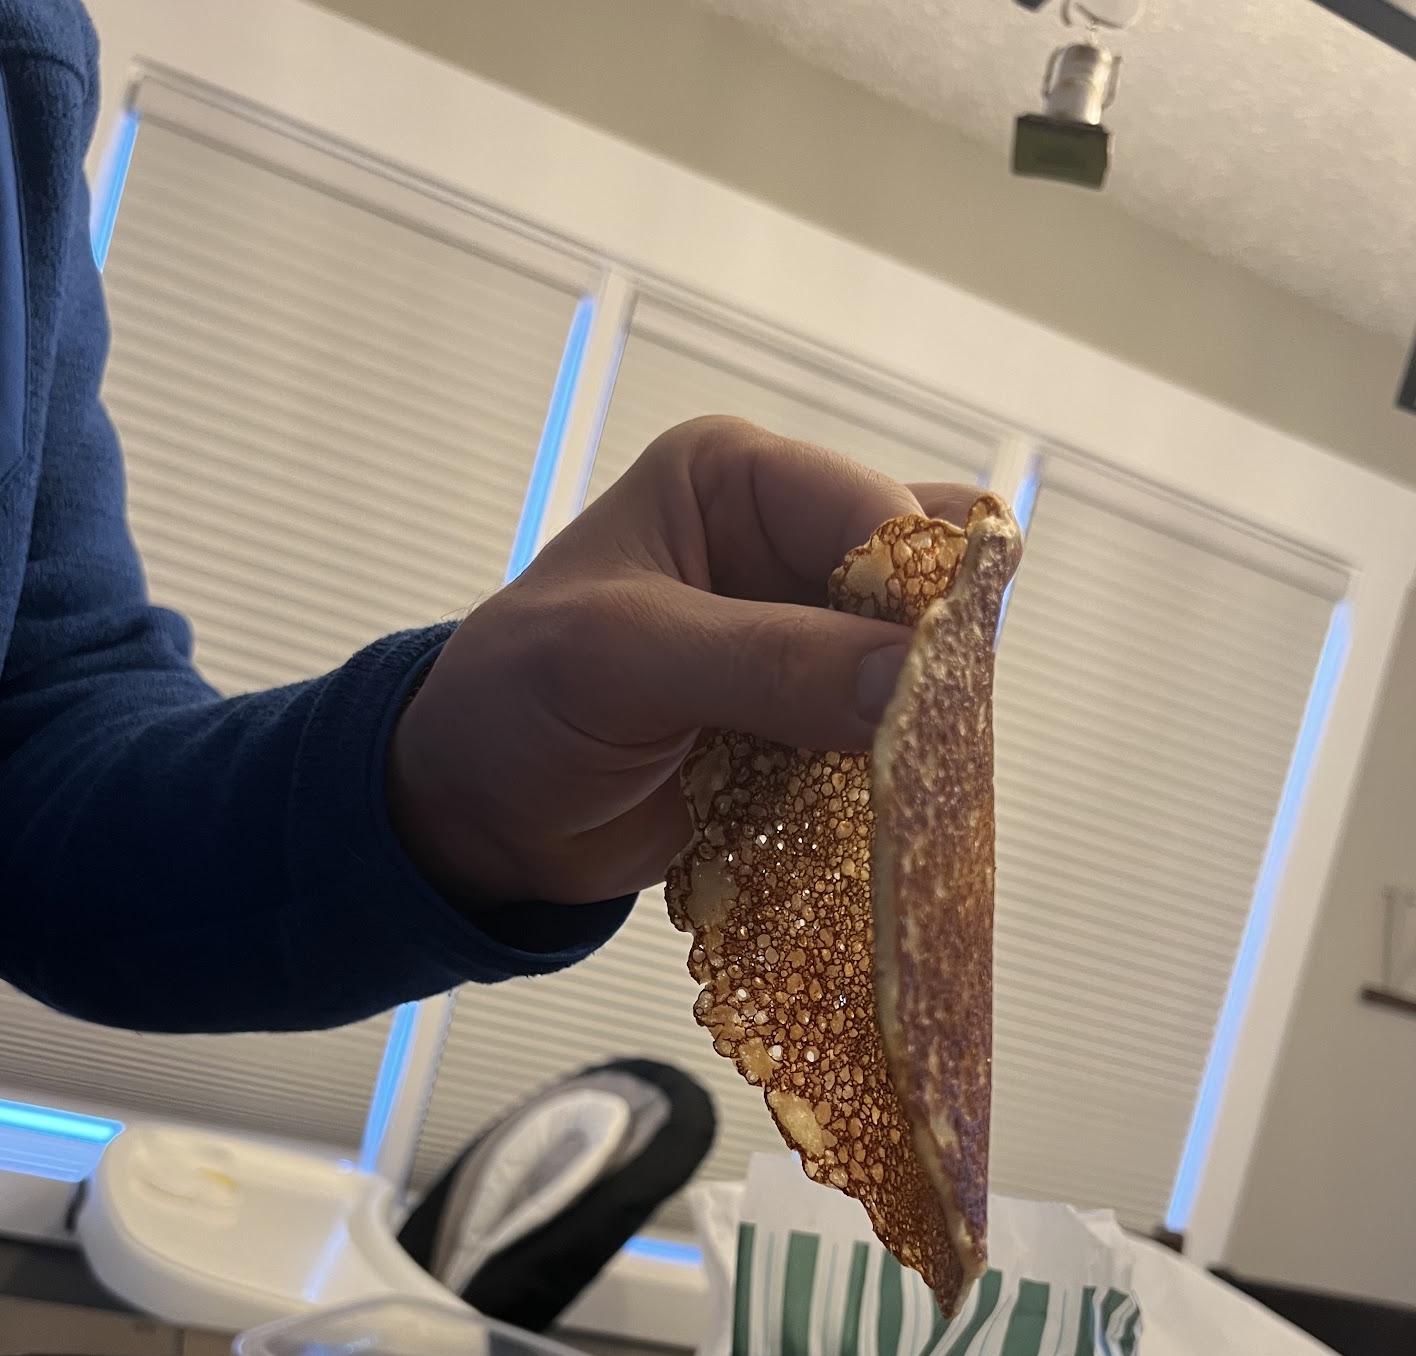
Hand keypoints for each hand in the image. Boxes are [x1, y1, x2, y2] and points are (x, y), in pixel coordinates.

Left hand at [386, 415, 980, 908]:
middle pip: (921, 588)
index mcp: (736, 480)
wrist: (482, 814)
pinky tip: (890, 812)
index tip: (930, 687)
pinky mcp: (813, 724)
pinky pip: (893, 743)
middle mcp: (785, 546)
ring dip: (923, 731)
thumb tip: (915, 686)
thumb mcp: (622, 662)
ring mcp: (807, 641)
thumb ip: (768, 664)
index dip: (917, 593)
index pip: (875, 513)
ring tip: (912, 787)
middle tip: (930, 745)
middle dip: (934, 665)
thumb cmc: (518, 704)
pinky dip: (897, 778)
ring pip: (921, 671)